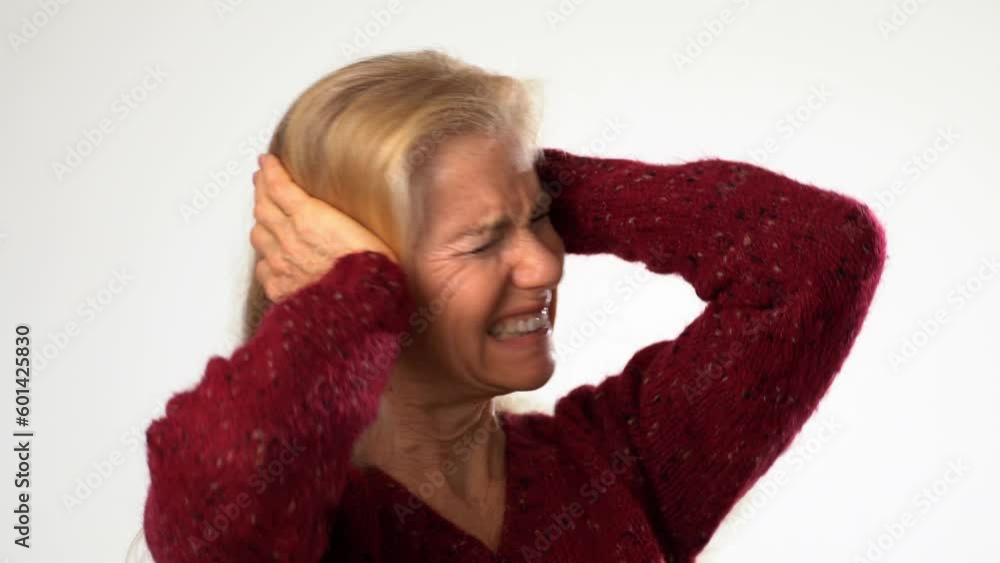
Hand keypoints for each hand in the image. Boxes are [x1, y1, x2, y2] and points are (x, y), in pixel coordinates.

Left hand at [250, 154, 397, 302]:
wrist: (364, 309)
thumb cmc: (374, 272)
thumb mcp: (364, 228)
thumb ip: (339, 214)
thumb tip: (334, 204)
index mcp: (310, 219)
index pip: (279, 186)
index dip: (271, 171)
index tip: (266, 162)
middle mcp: (289, 239)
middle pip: (263, 206)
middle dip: (261, 189)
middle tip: (262, 179)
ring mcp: (281, 265)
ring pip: (258, 235)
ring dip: (260, 221)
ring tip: (265, 213)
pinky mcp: (281, 289)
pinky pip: (263, 268)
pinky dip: (265, 258)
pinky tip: (272, 255)